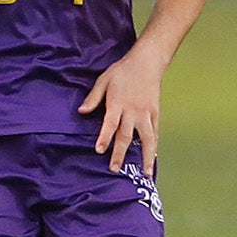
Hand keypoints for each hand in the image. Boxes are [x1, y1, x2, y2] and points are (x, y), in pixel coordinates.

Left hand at [79, 47, 164, 174]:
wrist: (147, 62)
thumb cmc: (122, 71)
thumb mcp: (103, 80)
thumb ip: (93, 98)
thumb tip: (81, 112)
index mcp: (117, 104)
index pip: (110, 124)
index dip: (104, 137)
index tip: (99, 150)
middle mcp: (132, 111)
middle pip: (126, 136)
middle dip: (120, 153)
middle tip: (114, 168)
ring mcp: (146, 113)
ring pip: (146, 138)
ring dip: (146, 156)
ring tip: (145, 173)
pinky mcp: (155, 113)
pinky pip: (155, 132)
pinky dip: (154, 145)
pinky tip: (152, 157)